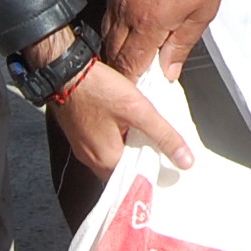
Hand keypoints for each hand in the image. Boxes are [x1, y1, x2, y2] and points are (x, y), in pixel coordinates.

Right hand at [45, 50, 195, 178]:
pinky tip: (127, 124)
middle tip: (163, 148)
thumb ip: (164, 135)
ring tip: (147, 134)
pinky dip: (118, 139)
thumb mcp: (138, 110)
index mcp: (107, 161)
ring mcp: (83, 148)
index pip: (138, 180)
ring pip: (114, 156)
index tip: (171, 166)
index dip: (156, 172)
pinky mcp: (80, 135)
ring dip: (131, 148)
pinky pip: (104, 144)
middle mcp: (92, 160)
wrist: (65, 70)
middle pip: (125, 169)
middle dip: (144, 159)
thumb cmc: (97, 88)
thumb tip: (185, 160)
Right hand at [101, 0, 227, 83]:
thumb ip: (182, 44)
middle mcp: (126, 10)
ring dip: (116, 46)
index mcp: (149, 22)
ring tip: (130, 56)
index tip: (135, 94)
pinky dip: (117, 23)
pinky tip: (130, 26)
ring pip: (107, 30)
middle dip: (120, 68)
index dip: (130, 82)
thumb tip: (169, 71)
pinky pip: (110, 9)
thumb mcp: (202, 12)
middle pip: (113, 51)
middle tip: (131, 80)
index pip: (130, 64)